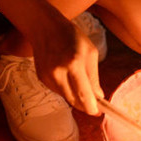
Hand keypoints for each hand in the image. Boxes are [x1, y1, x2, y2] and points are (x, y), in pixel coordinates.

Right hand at [0, 0, 104, 115]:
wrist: (45, 28)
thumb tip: (99, 97)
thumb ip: (94, 77)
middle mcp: (58, 72)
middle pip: (73, 100)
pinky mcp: (41, 78)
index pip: (83, 94)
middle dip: (85, 105)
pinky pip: (57, 90)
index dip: (92, 107)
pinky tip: (67, 76)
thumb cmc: (72, 37)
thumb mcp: (90, 52)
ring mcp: (48, 76)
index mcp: (74, 63)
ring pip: (66, 97)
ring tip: (81, 84)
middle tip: (95, 107)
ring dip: (76, 96)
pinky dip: (66, 89)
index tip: (99, 113)